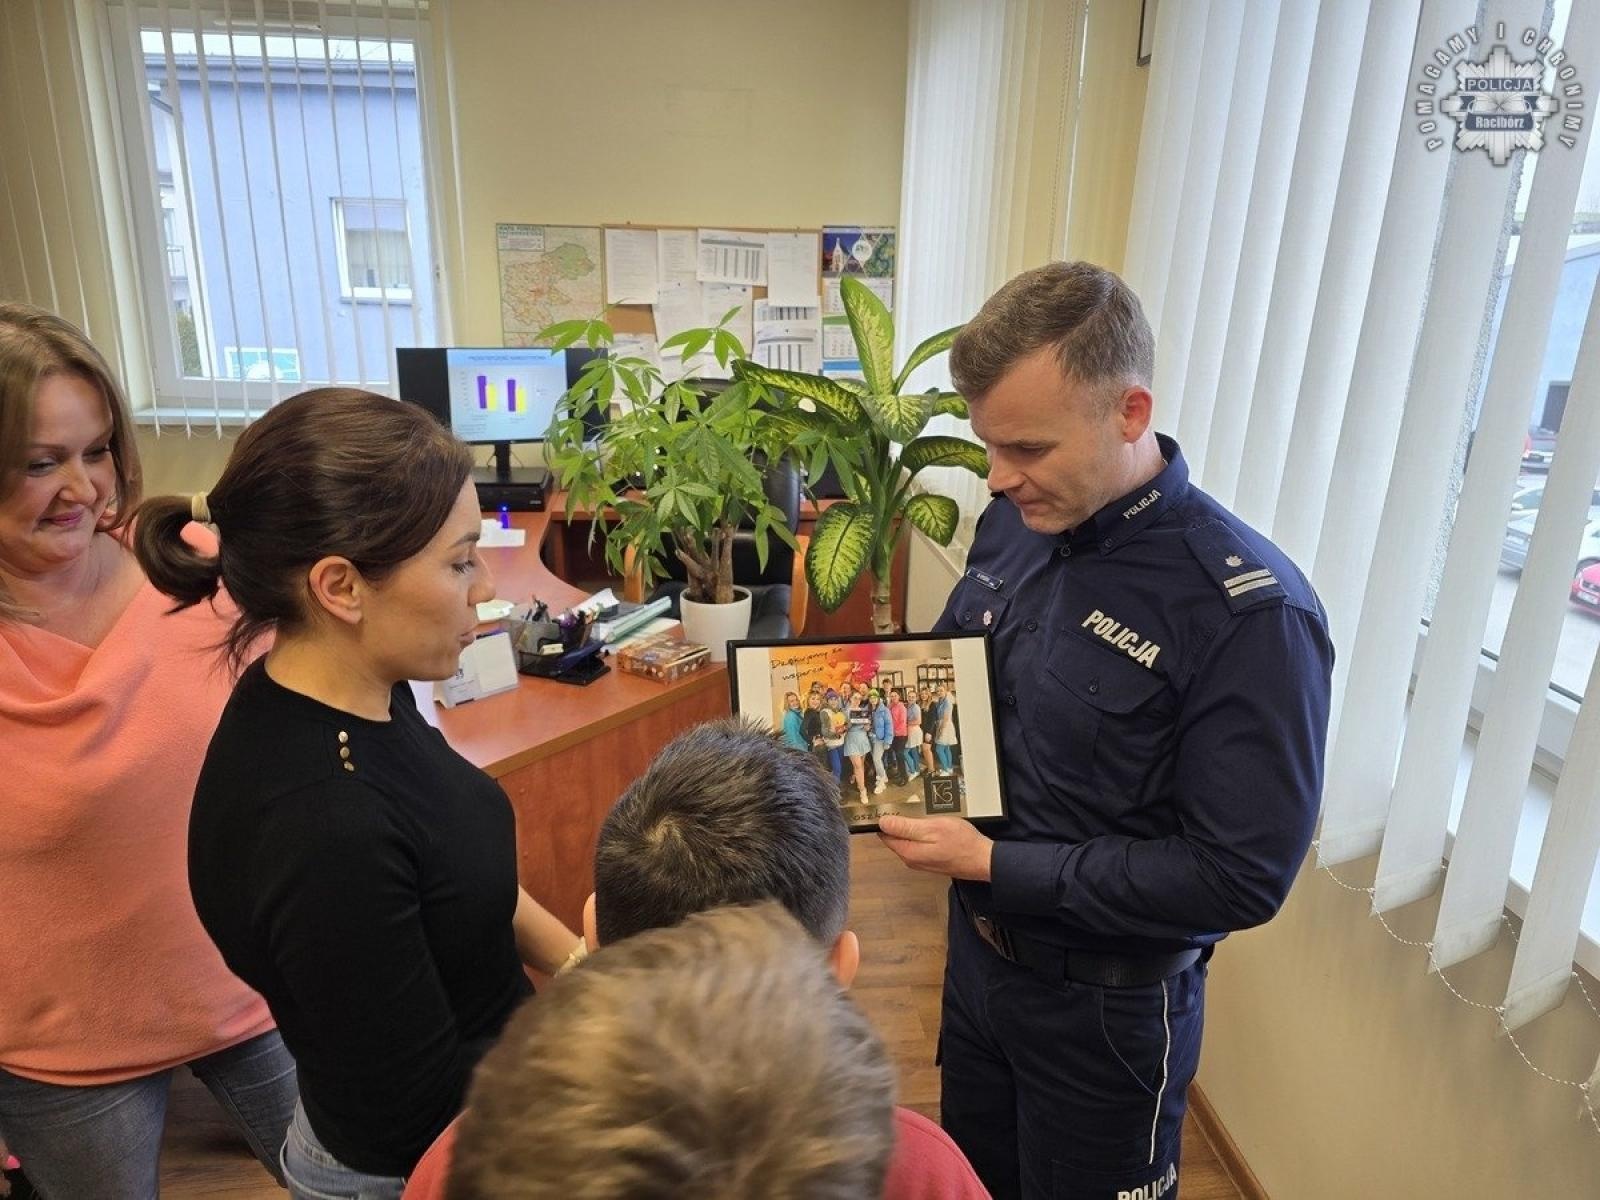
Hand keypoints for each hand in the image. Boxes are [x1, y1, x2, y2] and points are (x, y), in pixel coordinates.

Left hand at [877, 815, 992, 881]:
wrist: (983, 860)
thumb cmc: (961, 843)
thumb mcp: (933, 828)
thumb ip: (906, 827)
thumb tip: (883, 823)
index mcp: (908, 852)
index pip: (885, 835)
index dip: (885, 820)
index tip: (888, 806)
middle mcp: (911, 860)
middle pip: (895, 838)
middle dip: (897, 823)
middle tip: (904, 805)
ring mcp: (921, 862)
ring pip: (907, 841)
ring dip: (909, 828)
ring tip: (917, 812)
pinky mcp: (931, 860)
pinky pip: (918, 844)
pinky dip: (920, 834)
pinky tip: (929, 825)